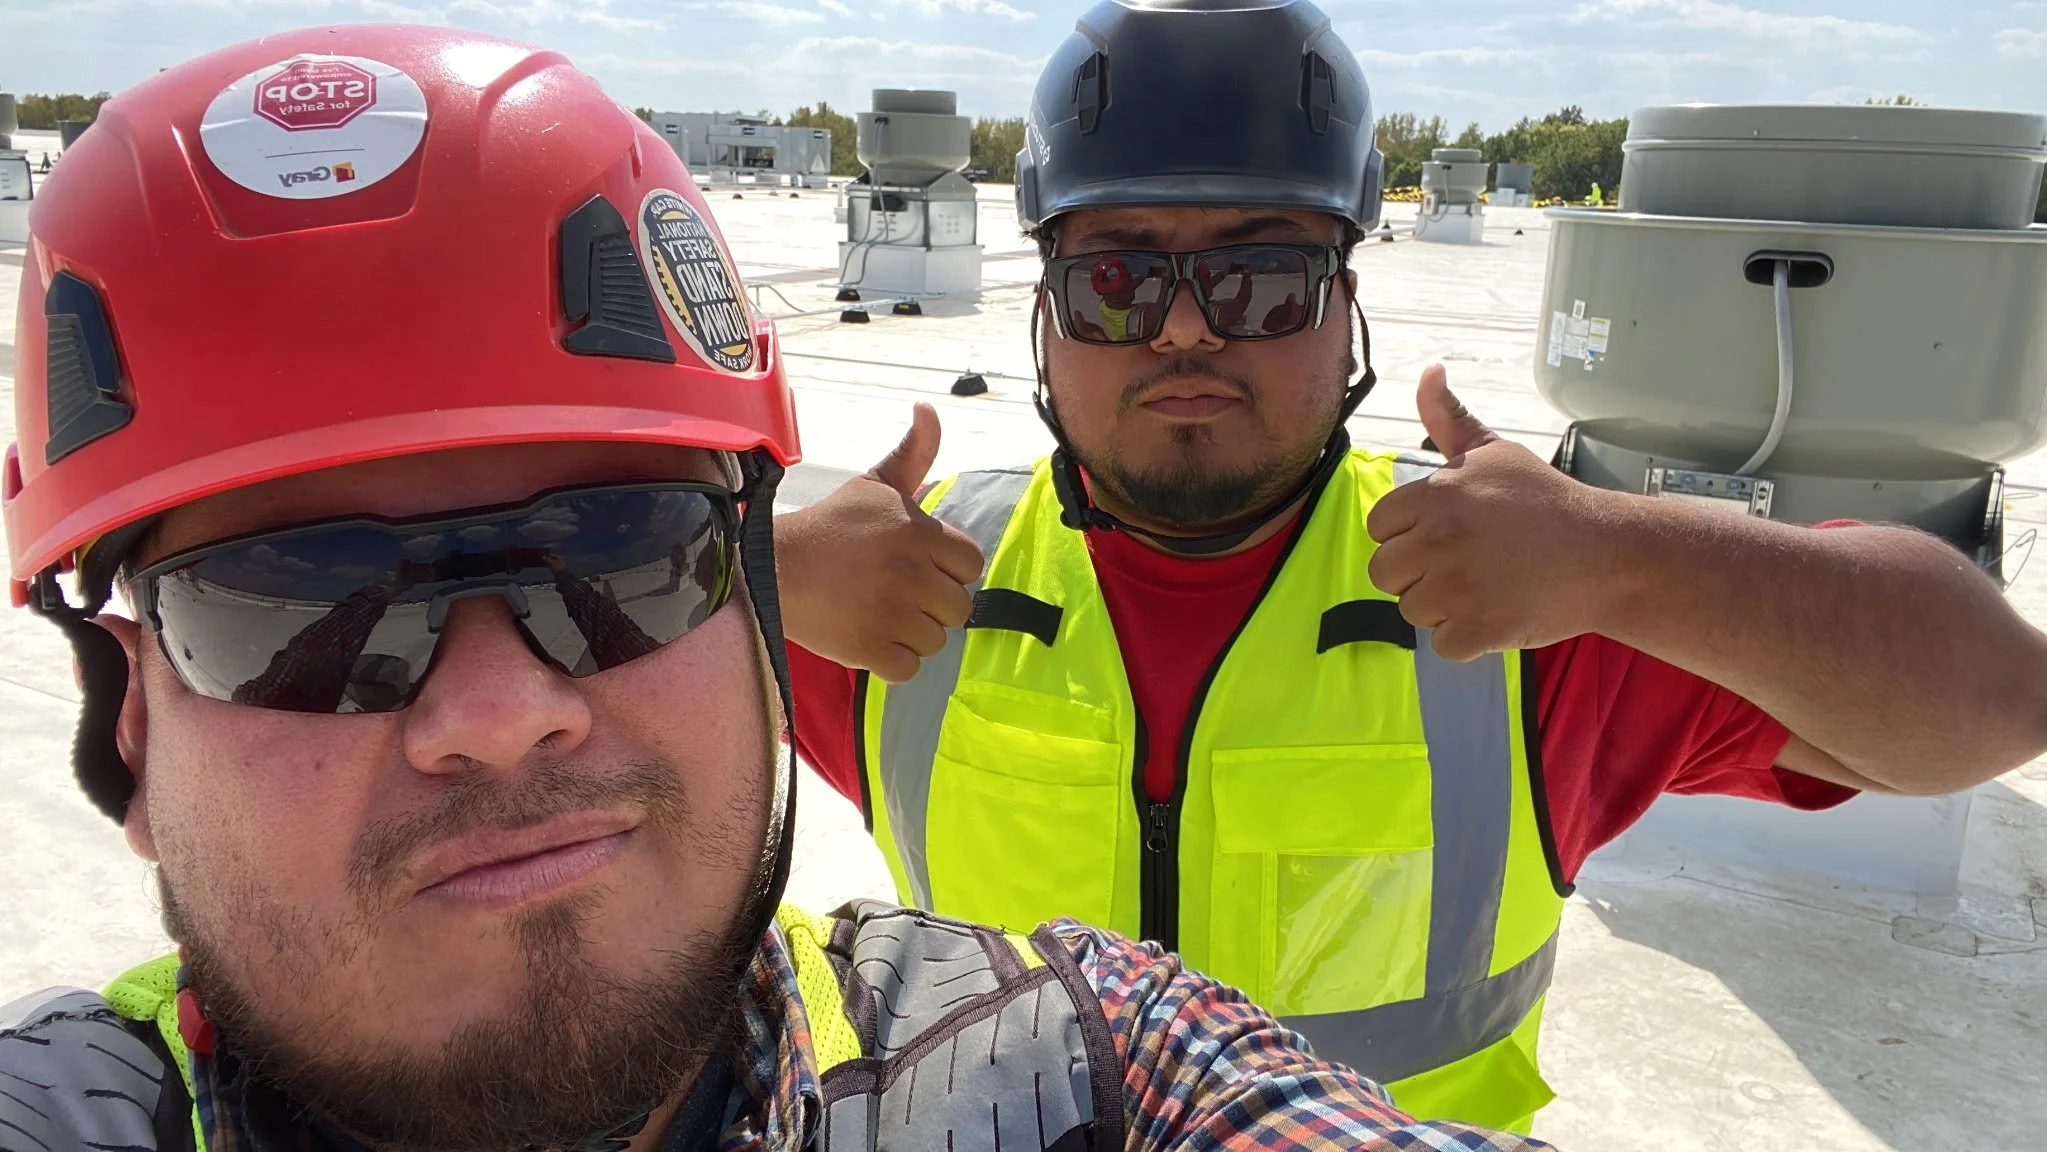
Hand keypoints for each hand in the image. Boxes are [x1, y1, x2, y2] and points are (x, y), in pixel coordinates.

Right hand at [775, 403, 985, 681]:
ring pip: (936, 640)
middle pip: (959, 607)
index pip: (970, 564)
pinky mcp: (869, 648)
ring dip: (911, 634)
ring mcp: (891, 612)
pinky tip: (868, 638)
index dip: (947, 569)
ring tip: (878, 614)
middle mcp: (910, 571)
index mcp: (919, 531)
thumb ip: (913, 453)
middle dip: (932, 604)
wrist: (773, 568)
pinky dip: (891, 661)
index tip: (917, 567)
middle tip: (895, 593)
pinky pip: (909, 668)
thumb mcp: (873, 485)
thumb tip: (929, 407)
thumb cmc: (829, 526)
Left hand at [1365, 366, 1619, 660]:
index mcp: (1435, 495)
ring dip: (1442, 606)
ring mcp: (1457, 587)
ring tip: (1486, 586)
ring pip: (1411, 610)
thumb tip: (1429, 371)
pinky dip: (1467, 638)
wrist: (1607, 553)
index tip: (1447, 535)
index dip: (1408, 534)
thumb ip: (1448, 419)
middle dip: (1419, 573)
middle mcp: (1439, 538)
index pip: (1379, 527)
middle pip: (1385, 573)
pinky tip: (1498, 612)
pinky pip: (1441, 644)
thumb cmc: (1545, 502)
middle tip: (1467, 565)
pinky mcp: (1478, 628)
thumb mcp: (1495, 453)